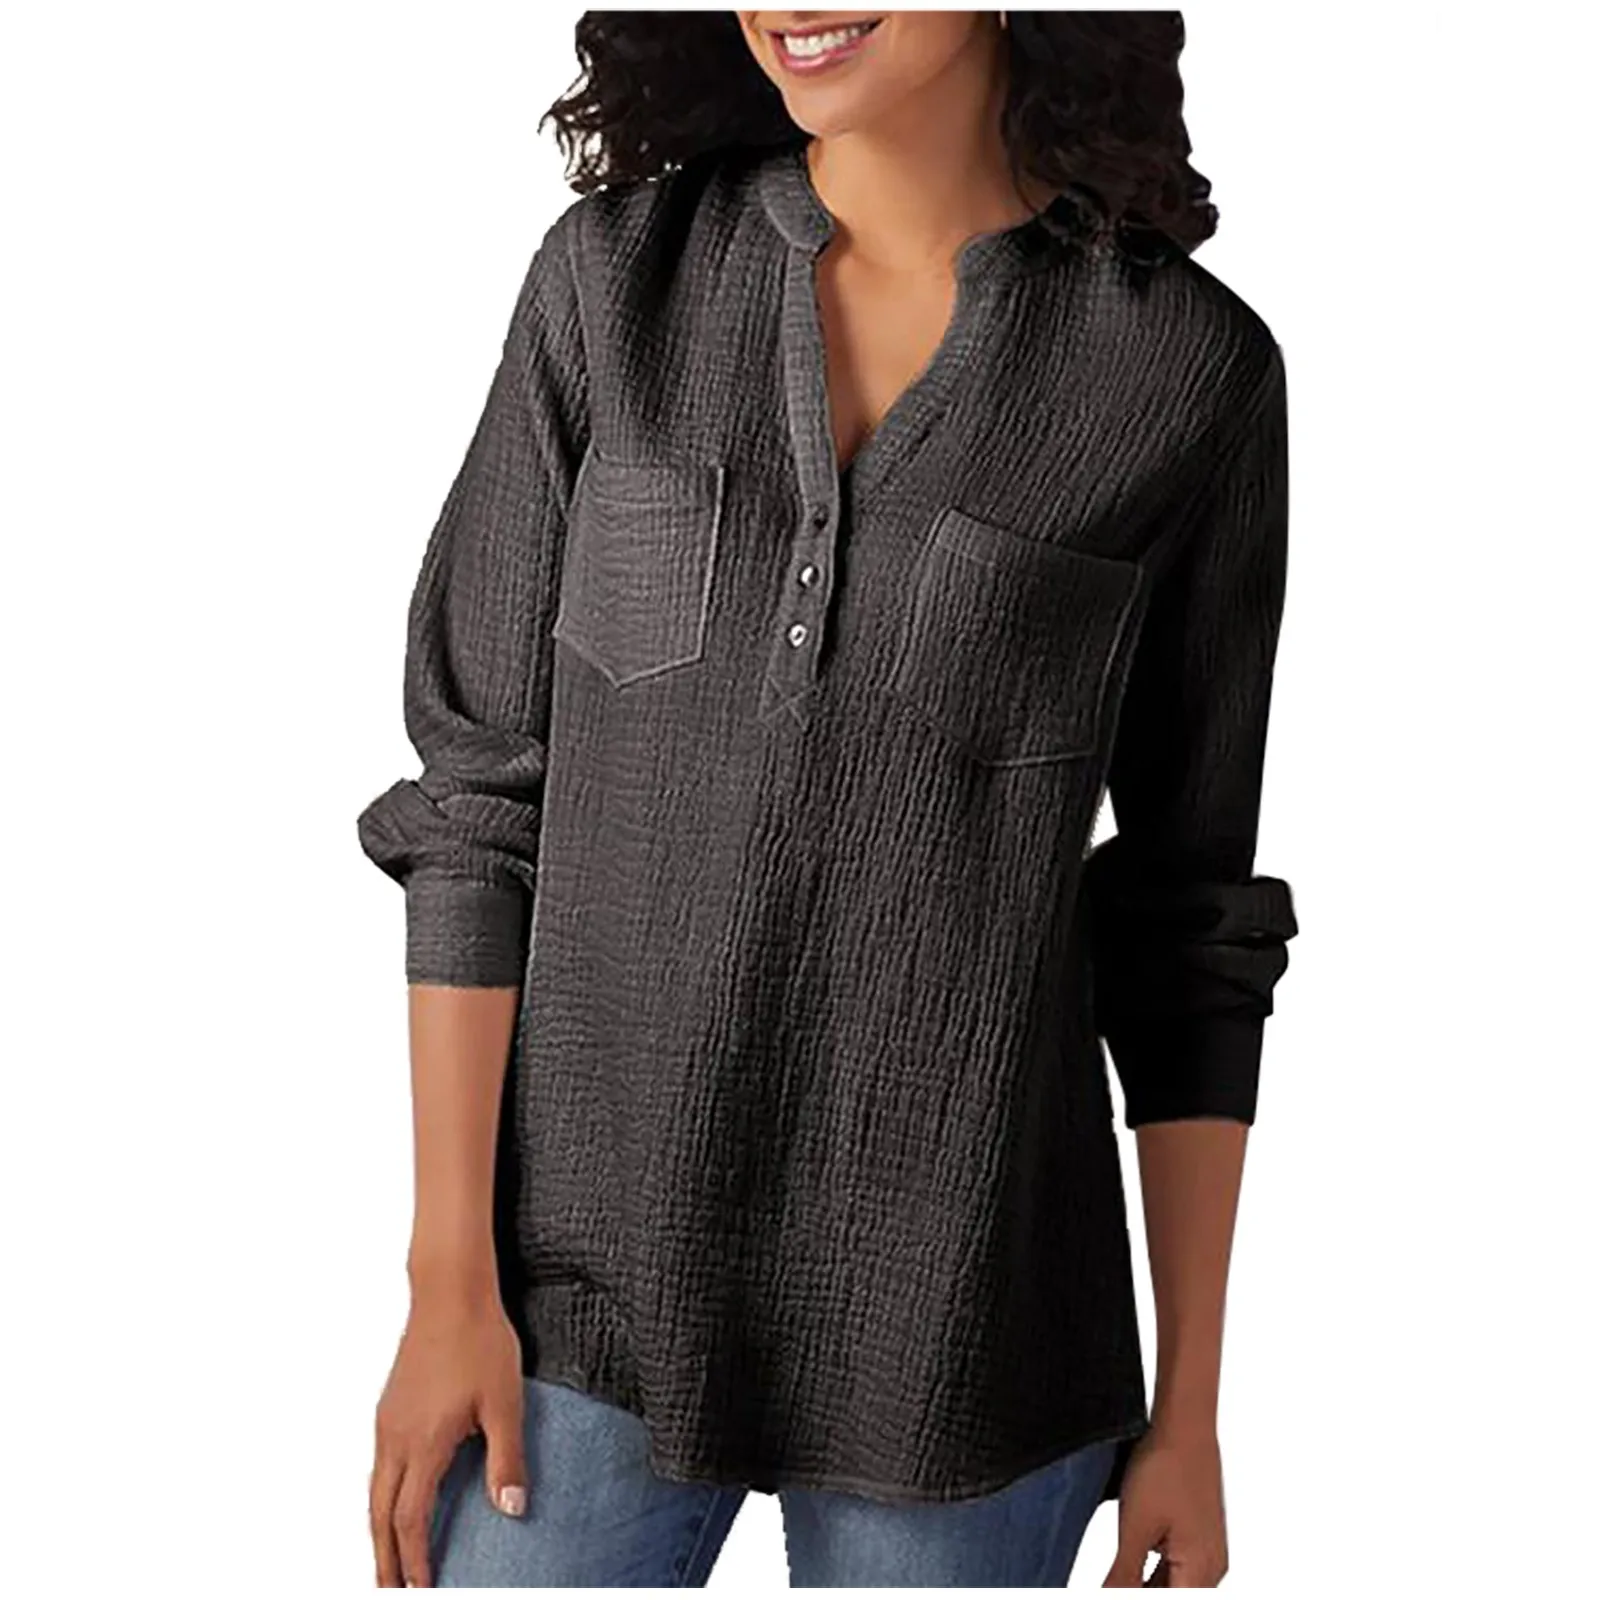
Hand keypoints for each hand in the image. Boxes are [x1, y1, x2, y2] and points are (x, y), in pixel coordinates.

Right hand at [368, 1278, 528, 1586]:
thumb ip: (507, 1459)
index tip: (424, 1589)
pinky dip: (381, 1498)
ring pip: (373, 1491)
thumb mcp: (505, 1402)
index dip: (416, 1560)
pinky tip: (394, 1502)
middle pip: (379, 1515)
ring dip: (379, 1530)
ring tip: (388, 1561)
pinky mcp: (389, 1406)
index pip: (411, 1520)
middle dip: (384, 1559)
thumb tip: (511, 1510)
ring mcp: (387, 1421)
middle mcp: (396, 1437)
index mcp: (423, 1443)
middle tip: (390, 1592)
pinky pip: (377, 1466)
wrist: (450, 1291)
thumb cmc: (480, 1340)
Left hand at [1104, 1424, 1228, 1586]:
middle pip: (1174, 1595)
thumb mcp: (1134, 1529)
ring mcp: (1208, 1551)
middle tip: (1113, 1580)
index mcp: (1201, 1573)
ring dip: (1145, 1587)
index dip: (1135, 1598)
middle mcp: (1212, 1567)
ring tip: (1117, 1576)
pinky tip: (1129, 1565)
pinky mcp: (1199, 1535)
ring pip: (1174, 1586)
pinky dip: (1153, 1573)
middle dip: (1140, 1592)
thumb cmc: (1165, 1468)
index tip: (1115, 1586)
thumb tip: (1108, 1598)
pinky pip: (1177, 1568)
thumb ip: (1123, 1578)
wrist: (1184, 1425)